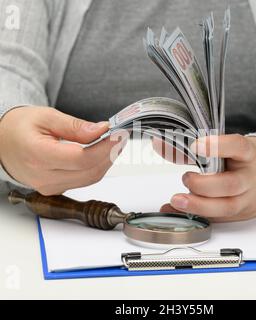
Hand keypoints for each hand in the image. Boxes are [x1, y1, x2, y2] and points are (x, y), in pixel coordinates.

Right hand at [0, 106, 126, 194]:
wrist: (3, 143)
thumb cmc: (20, 127)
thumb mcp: (46, 116)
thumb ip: (76, 126)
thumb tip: (102, 130)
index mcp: (38, 155)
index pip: (82, 158)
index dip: (105, 147)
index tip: (119, 134)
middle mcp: (44, 177)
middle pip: (90, 170)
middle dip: (111, 153)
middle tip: (121, 136)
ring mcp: (50, 186)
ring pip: (90, 178)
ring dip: (107, 161)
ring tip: (114, 143)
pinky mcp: (56, 188)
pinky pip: (84, 180)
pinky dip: (97, 167)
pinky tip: (102, 153)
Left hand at [157, 134, 255, 221]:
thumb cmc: (248, 160)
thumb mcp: (230, 148)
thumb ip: (196, 148)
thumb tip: (158, 143)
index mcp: (249, 154)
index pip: (237, 147)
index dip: (217, 146)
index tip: (196, 145)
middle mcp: (249, 178)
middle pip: (230, 185)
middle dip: (203, 184)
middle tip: (186, 178)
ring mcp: (246, 199)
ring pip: (226, 207)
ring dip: (198, 205)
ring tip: (177, 200)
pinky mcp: (238, 214)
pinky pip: (217, 219)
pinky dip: (194, 216)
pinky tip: (175, 211)